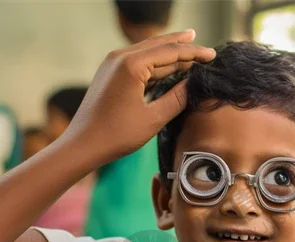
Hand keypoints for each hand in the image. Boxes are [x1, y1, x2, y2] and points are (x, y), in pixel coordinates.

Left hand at [63, 30, 215, 165]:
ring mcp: (112, 63)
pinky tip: (166, 67)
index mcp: (131, 64)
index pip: (170, 52)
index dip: (194, 53)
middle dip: (181, 45)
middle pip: (158, 45)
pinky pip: (136, 61)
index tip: (212, 55)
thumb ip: (177, 98)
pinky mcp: (109, 73)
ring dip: (168, 53)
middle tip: (202, 44)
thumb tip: (194, 84)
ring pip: (147, 51)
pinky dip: (154, 63)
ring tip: (188, 52)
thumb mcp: (153, 118)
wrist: (82, 144)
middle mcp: (120, 57)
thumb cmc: (116, 134)